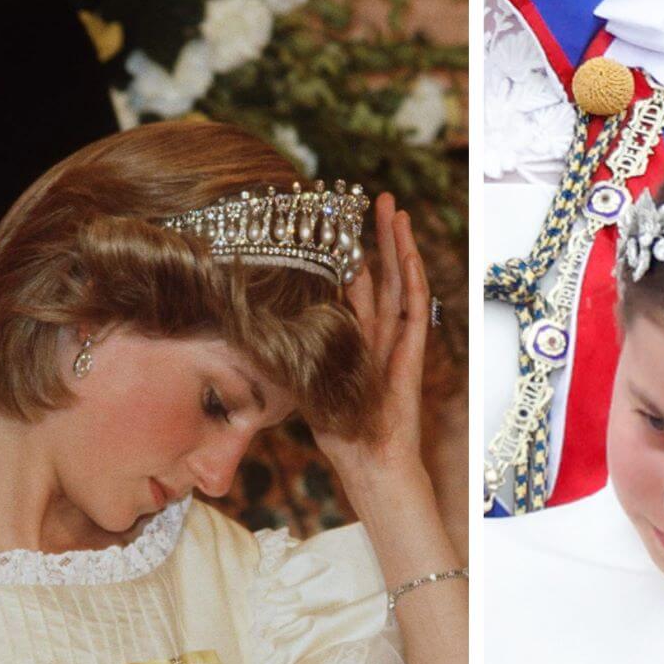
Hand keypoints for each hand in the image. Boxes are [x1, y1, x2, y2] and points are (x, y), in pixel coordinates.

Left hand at [313, 193, 430, 491]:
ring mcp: (399, 343)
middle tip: (372, 198)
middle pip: (382, 275)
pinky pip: (415, 310)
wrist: (371, 465)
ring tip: (392, 208)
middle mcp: (380, 336)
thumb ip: (289, 355)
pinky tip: (408, 251)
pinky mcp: (412, 355)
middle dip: (377, 237)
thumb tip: (249, 332)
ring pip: (401, 283)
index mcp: (356, 340)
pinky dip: (413, 279)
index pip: (354, 288)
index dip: (347, 255)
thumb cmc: (339, 435)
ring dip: (398, 245)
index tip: (336, 222)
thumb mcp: (304, 384)